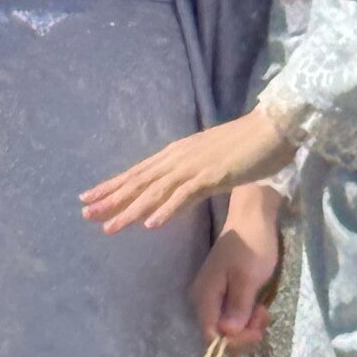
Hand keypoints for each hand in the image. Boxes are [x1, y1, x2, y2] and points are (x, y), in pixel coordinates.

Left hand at [81, 106, 296, 234]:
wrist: (272, 128)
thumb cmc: (246, 145)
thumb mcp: (210, 162)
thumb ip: (191, 175)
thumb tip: (178, 191)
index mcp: (176, 154)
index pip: (137, 173)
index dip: (112, 186)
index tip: (88, 198)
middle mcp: (177, 159)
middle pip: (138, 182)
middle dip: (110, 199)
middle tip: (84, 213)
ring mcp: (192, 166)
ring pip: (154, 192)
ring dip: (130, 210)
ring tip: (108, 227)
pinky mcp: (211, 175)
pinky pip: (184, 196)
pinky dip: (165, 210)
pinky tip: (149, 224)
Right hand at [190, 186, 283, 345]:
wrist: (252, 218)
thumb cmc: (251, 245)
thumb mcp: (248, 278)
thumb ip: (238, 307)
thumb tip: (229, 333)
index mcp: (205, 296)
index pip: (211, 335)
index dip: (233, 341)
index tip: (256, 331)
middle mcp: (203, 298)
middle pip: (218, 332)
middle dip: (242, 333)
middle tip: (263, 319)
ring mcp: (213, 294)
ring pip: (226, 324)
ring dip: (247, 325)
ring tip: (264, 312)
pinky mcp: (223, 290)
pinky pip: (231, 313)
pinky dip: (246, 315)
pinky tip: (259, 307)